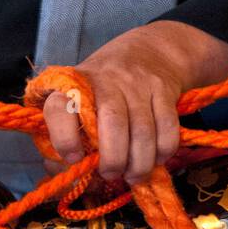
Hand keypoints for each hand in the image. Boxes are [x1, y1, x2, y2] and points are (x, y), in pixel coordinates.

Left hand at [41, 21, 227, 183]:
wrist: (147, 51)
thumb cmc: (100, 90)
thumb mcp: (76, 103)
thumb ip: (67, 138)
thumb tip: (69, 177)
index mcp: (72, 87)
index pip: (60, 109)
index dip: (64, 138)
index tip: (74, 159)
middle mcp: (104, 80)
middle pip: (112, 123)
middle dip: (113, 159)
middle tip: (110, 175)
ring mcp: (137, 83)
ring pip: (143, 130)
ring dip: (139, 162)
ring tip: (133, 176)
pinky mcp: (163, 89)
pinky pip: (168, 127)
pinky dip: (163, 150)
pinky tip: (155, 159)